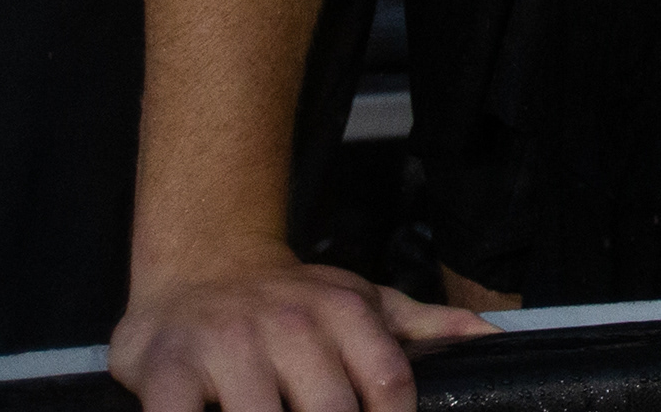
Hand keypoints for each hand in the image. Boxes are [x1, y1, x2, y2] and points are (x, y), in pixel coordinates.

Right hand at [111, 249, 492, 411]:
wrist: (201, 263)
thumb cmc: (290, 298)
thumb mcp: (362, 298)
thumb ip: (424, 324)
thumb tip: (492, 336)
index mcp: (345, 312)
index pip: (388, 381)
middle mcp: (290, 325)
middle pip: (331, 410)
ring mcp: (227, 346)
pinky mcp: (168, 369)